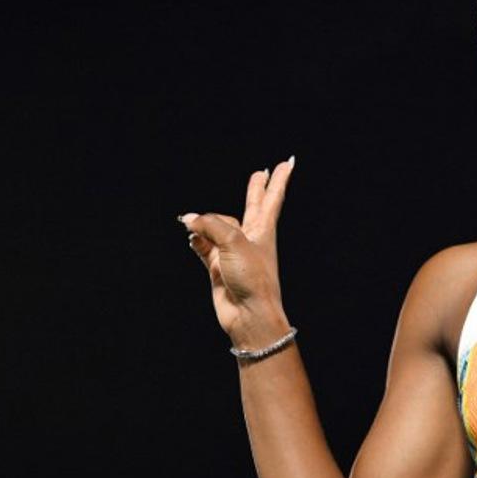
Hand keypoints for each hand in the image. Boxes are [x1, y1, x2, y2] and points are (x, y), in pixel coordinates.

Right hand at [181, 156, 294, 347]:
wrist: (249, 314)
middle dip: (256, 190)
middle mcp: (250, 238)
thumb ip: (210, 226)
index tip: (287, 163)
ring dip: (206, 222)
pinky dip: (197, 240)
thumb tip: (189, 220)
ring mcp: (234, 252)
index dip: (278, 180)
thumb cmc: (253, 278)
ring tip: (191, 219)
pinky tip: (190, 234)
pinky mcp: (218, 267)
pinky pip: (204, 247)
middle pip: (252, 206)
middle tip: (260, 173)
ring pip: (219, 227)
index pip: (272, 198)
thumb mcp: (234, 243)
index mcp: (264, 229)